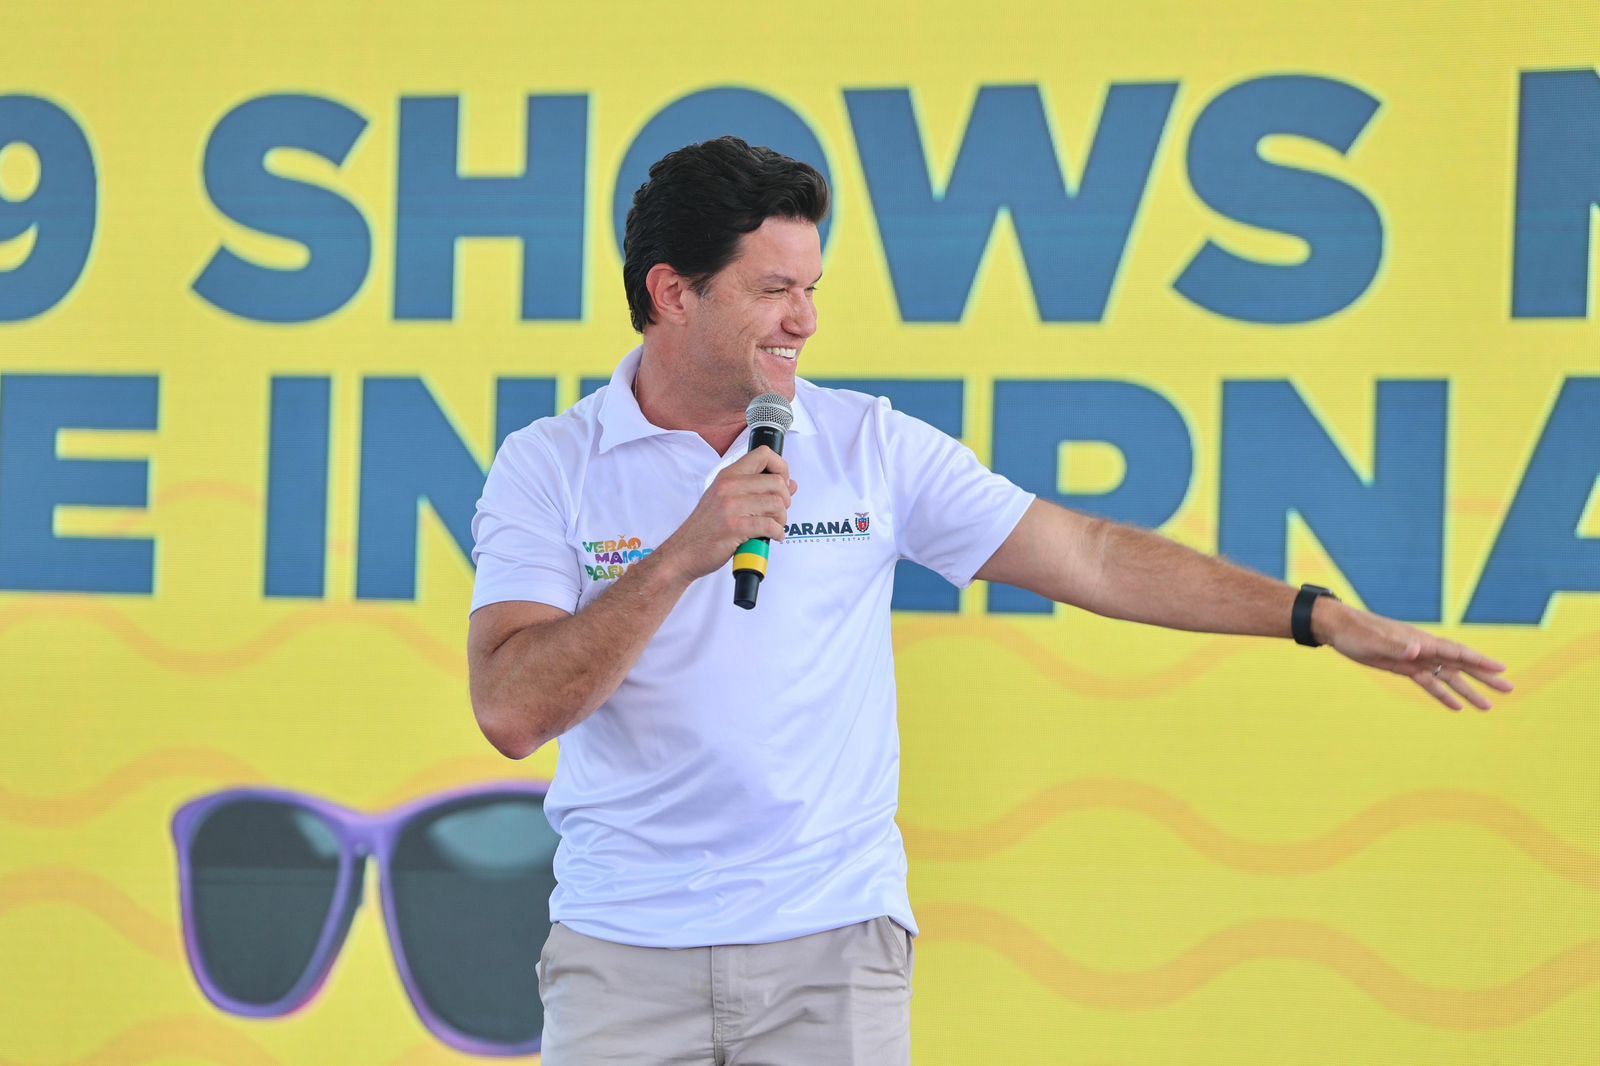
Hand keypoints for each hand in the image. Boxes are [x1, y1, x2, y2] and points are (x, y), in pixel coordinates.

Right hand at [654, 446, 796, 582]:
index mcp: (728, 476)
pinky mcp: (735, 528)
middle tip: (779, 512)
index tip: (783, 482)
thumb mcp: (727, 499)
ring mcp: (731, 507)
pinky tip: (772, 537)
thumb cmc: (706, 527)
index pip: (763, 454)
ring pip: (777, 504)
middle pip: (776, 482)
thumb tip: (792, 484)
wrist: (684, 551)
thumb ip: (757, 489)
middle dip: (786, 499)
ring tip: (775, 526)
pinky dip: (778, 533)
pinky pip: (770, 526)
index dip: (781, 467)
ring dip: (782, 518)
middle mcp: (729, 487)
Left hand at [1313, 599, 1513, 710]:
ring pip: (1448, 677)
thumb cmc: (1356, 632)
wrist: (1338, 629)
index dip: (1480, 661)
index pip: (1457, 652)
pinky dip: (1443, 695)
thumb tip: (1418, 649)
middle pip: (1461, 665)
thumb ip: (1396, 645)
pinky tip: (1456, 707)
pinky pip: (1429, 683)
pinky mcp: (1404, 667)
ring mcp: (1415, 659)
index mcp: (1421, 641)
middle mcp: (1423, 650)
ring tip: (1488, 707)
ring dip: (1468, 691)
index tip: (1502, 669)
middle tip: (1509, 689)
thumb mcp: (1373, 640)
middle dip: (1485, 677)